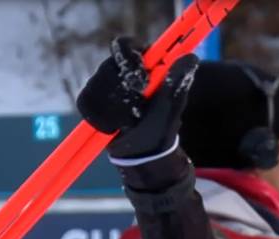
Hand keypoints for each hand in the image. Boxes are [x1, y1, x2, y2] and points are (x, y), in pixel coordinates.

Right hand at [77, 37, 197, 159]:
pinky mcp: (90, 101)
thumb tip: (192, 56)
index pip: (124, 46)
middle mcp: (117, 72)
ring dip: (114, 107)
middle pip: (108, 66)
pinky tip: (114, 126)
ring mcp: (101, 86)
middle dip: (123, 90)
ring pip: (96, 85)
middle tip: (136, 109)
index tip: (141, 81)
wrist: (144, 152)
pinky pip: (87, 102)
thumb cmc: (161, 126)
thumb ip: (178, 80)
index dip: (128, 57)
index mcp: (139, 66)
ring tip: (129, 121)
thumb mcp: (172, 105)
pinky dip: (102, 117)